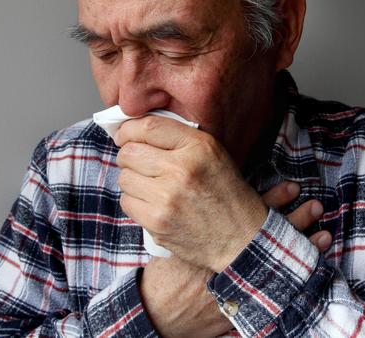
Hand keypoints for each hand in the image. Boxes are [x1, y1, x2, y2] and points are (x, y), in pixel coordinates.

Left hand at [115, 116, 268, 272]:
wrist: (240, 237)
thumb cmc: (225, 193)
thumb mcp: (213, 154)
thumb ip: (179, 138)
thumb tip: (135, 131)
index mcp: (198, 147)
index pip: (149, 127)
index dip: (129, 130)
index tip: (124, 135)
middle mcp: (182, 169)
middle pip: (130, 152)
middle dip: (129, 156)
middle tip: (140, 163)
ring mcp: (167, 197)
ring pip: (125, 178)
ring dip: (133, 181)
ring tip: (152, 186)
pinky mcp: (157, 221)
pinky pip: (127, 202)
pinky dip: (135, 202)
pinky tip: (153, 204)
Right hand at [138, 181, 330, 337]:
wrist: (161, 312)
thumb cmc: (166, 273)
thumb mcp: (175, 239)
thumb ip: (192, 218)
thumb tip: (206, 185)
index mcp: (219, 242)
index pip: (253, 215)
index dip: (274, 200)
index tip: (293, 187)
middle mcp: (235, 263)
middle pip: (273, 238)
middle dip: (297, 221)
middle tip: (316, 205)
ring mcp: (243, 285)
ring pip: (281, 264)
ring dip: (304, 249)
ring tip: (325, 234)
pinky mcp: (247, 304)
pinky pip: (278, 290)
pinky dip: (296, 279)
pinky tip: (315, 270)